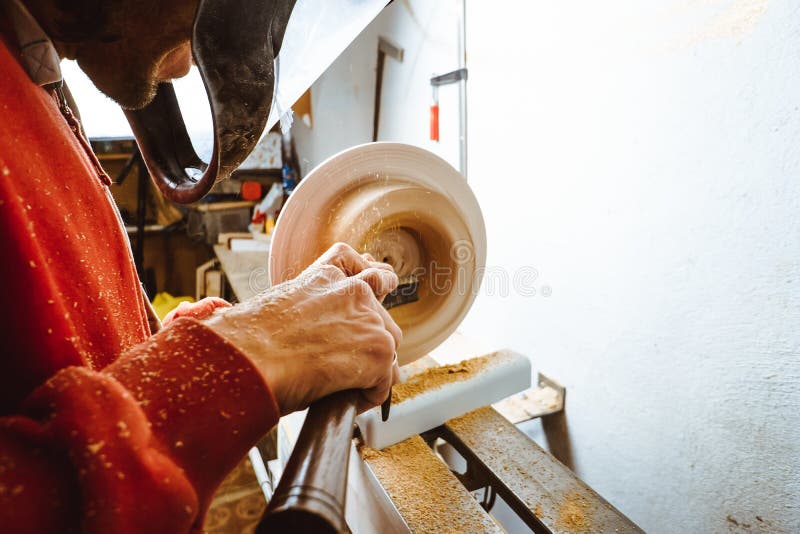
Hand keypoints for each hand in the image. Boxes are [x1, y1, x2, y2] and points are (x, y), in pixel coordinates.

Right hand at [205, 243, 401, 413]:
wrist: (247, 358)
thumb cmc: (248, 342)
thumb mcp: (278, 311)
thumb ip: (307, 313)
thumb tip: (311, 335)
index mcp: (325, 276)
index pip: (359, 270)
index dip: (367, 287)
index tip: (369, 299)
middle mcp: (353, 290)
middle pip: (381, 316)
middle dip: (369, 339)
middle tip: (346, 362)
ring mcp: (370, 319)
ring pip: (388, 348)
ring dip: (371, 368)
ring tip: (344, 385)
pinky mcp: (379, 350)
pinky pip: (385, 381)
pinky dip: (370, 395)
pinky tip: (348, 401)